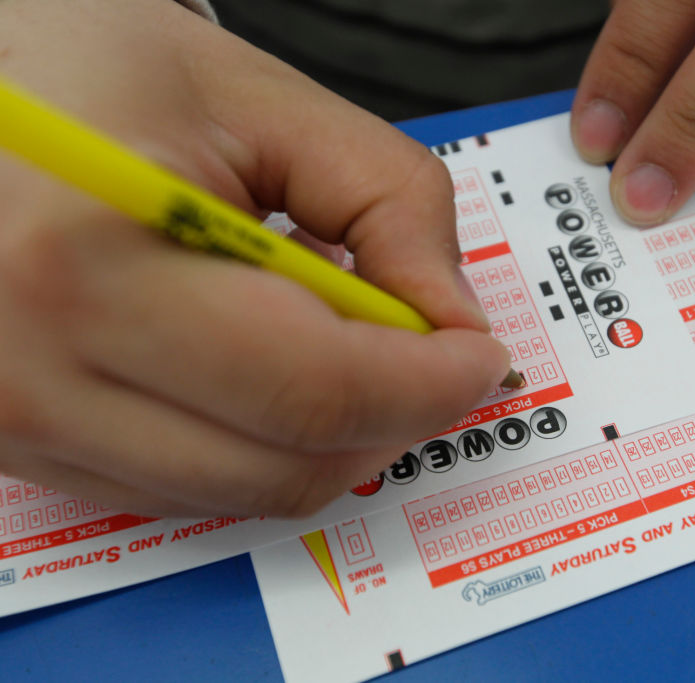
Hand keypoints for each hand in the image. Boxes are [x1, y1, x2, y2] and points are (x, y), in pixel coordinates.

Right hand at [0, 0, 506, 516]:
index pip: (316, 388)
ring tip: (332, 331)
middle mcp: (35, 374)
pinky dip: (261, 437)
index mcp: (89, 266)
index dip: (430, 384)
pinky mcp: (23, 446)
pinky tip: (262, 356)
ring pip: (246, 494)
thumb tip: (448, 315)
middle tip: (435, 356)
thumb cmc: (81, 69)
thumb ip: (386, 199)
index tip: (477, 356)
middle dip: (397, 417)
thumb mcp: (255, 97)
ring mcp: (20, 425)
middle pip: (291, 464)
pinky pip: (189, 487)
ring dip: (332, 431)